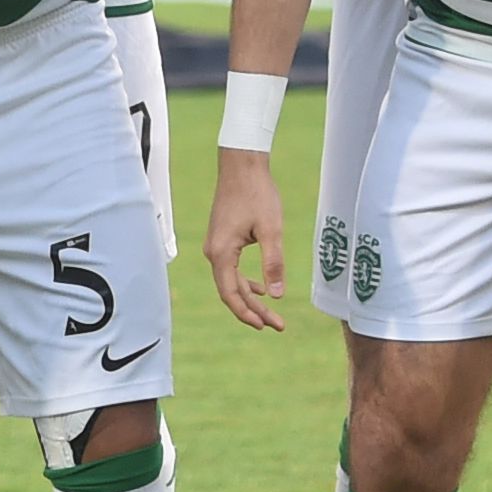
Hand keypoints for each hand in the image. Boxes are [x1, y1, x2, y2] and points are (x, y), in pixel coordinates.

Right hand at [205, 151, 294, 333]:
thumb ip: (273, 263)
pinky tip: (261, 287)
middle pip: (232, 291)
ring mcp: (216, 246)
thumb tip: (277, 294)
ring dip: (251, 297)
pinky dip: (246, 282)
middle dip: (254, 310)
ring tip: (272, 313)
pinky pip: (231, 270)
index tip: (265, 326)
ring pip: (232, 282)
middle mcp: (214, 252)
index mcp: (222, 253)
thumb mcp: (271, 230)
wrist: (241, 165)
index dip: (247, 313)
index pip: (231, 294)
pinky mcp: (222, 239)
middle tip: (278, 325)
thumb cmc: (257, 194)